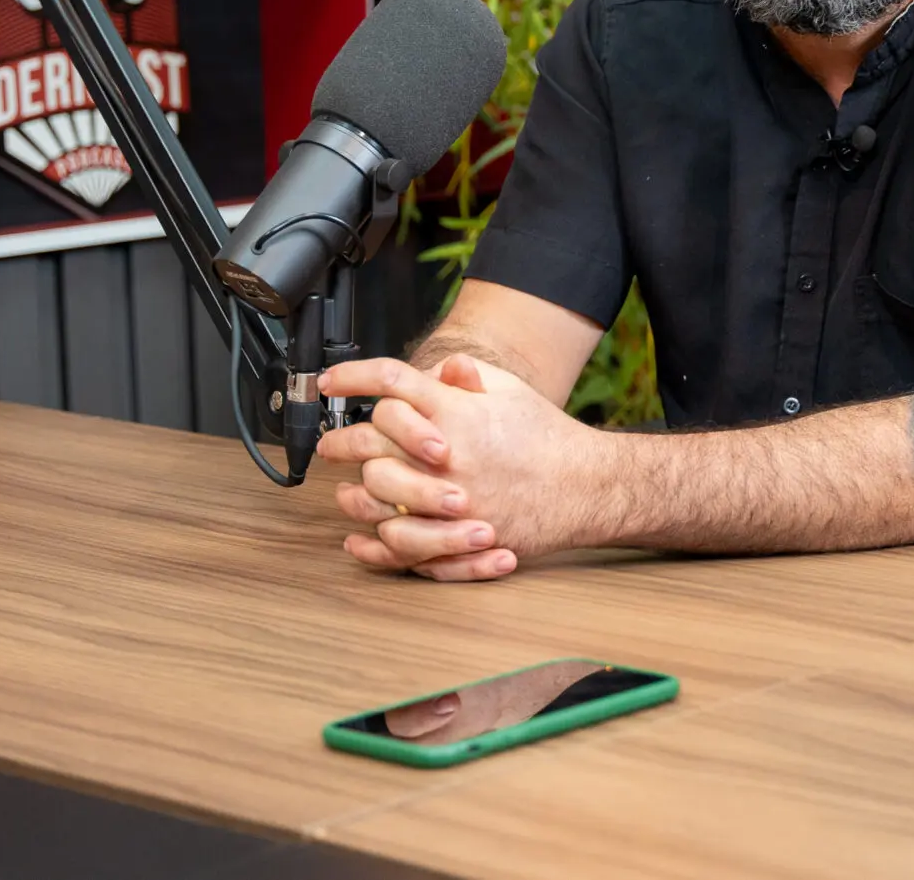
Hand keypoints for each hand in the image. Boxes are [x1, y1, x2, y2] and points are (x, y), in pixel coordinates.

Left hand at [318, 355, 613, 581]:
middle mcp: (445, 453)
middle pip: (370, 439)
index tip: (331, 380)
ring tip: (343, 489)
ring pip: (375, 493)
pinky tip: (359, 537)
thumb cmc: (545, 437)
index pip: (391, 382)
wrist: (584, 488)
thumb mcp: (510, 392)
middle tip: (329, 443)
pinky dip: (371, 543)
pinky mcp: (454, 536)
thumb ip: (468, 378)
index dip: (353, 376)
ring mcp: (446, 498)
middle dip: (341, 439)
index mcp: (455, 411)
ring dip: (352, 491)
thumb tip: (436, 370)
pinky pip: (397, 543)